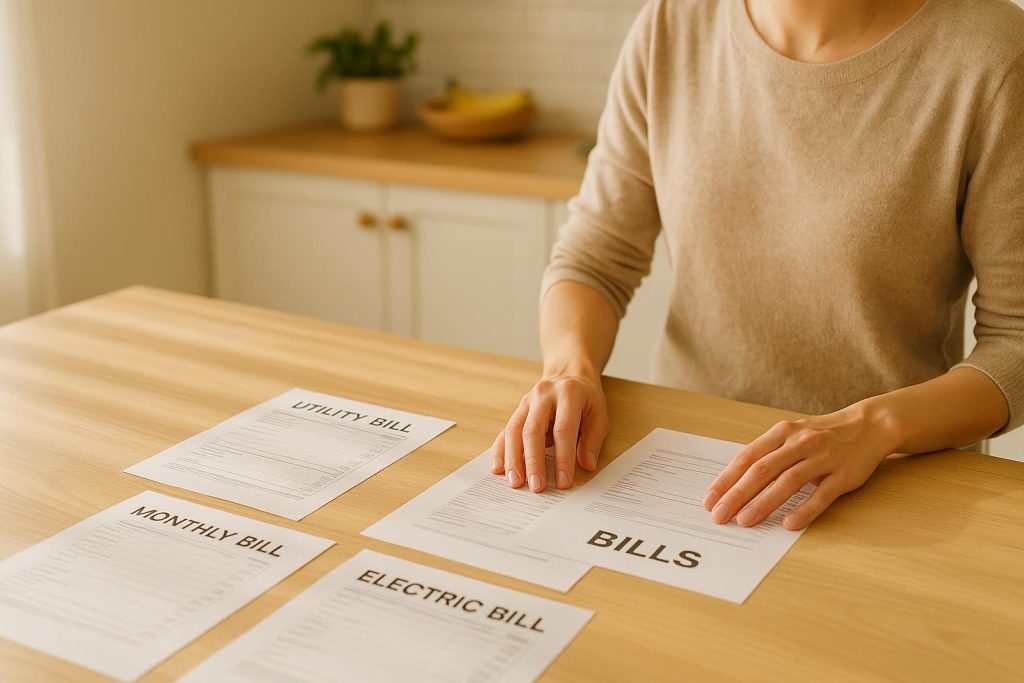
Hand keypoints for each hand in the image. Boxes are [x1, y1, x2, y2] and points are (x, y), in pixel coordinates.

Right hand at [490, 373, 608, 491]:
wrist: (568, 374)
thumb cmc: (586, 398)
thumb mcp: (599, 414)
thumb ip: (593, 440)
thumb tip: (587, 465)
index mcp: (568, 394)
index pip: (563, 430)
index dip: (563, 458)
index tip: (563, 482)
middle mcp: (543, 395)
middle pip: (533, 431)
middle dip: (533, 461)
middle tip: (535, 486)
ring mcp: (526, 402)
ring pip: (514, 431)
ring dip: (513, 459)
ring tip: (515, 482)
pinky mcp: (517, 410)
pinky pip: (506, 431)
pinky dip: (500, 450)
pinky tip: (498, 468)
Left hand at [702, 404, 898, 529]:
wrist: (869, 425)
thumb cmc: (821, 435)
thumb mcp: (791, 435)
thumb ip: (767, 454)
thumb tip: (734, 482)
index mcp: (782, 432)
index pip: (747, 457)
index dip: (726, 479)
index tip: (709, 499)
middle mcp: (800, 443)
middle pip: (762, 470)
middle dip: (737, 494)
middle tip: (719, 516)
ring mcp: (823, 457)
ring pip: (788, 481)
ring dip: (764, 503)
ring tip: (745, 521)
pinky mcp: (844, 474)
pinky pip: (822, 494)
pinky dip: (804, 509)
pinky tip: (789, 524)